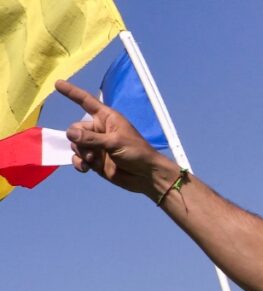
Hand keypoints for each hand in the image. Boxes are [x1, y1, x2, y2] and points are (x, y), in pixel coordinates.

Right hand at [55, 80, 173, 197]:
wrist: (146, 176)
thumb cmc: (137, 152)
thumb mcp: (114, 142)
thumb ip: (91, 138)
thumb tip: (69, 133)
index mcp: (107, 118)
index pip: (86, 101)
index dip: (72, 92)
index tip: (58, 83)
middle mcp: (99, 130)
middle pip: (75, 128)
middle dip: (77, 138)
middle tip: (91, 150)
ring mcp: (96, 146)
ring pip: (75, 144)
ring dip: (80, 152)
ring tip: (93, 160)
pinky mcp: (94, 160)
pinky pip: (78, 158)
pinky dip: (78, 162)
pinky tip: (85, 168)